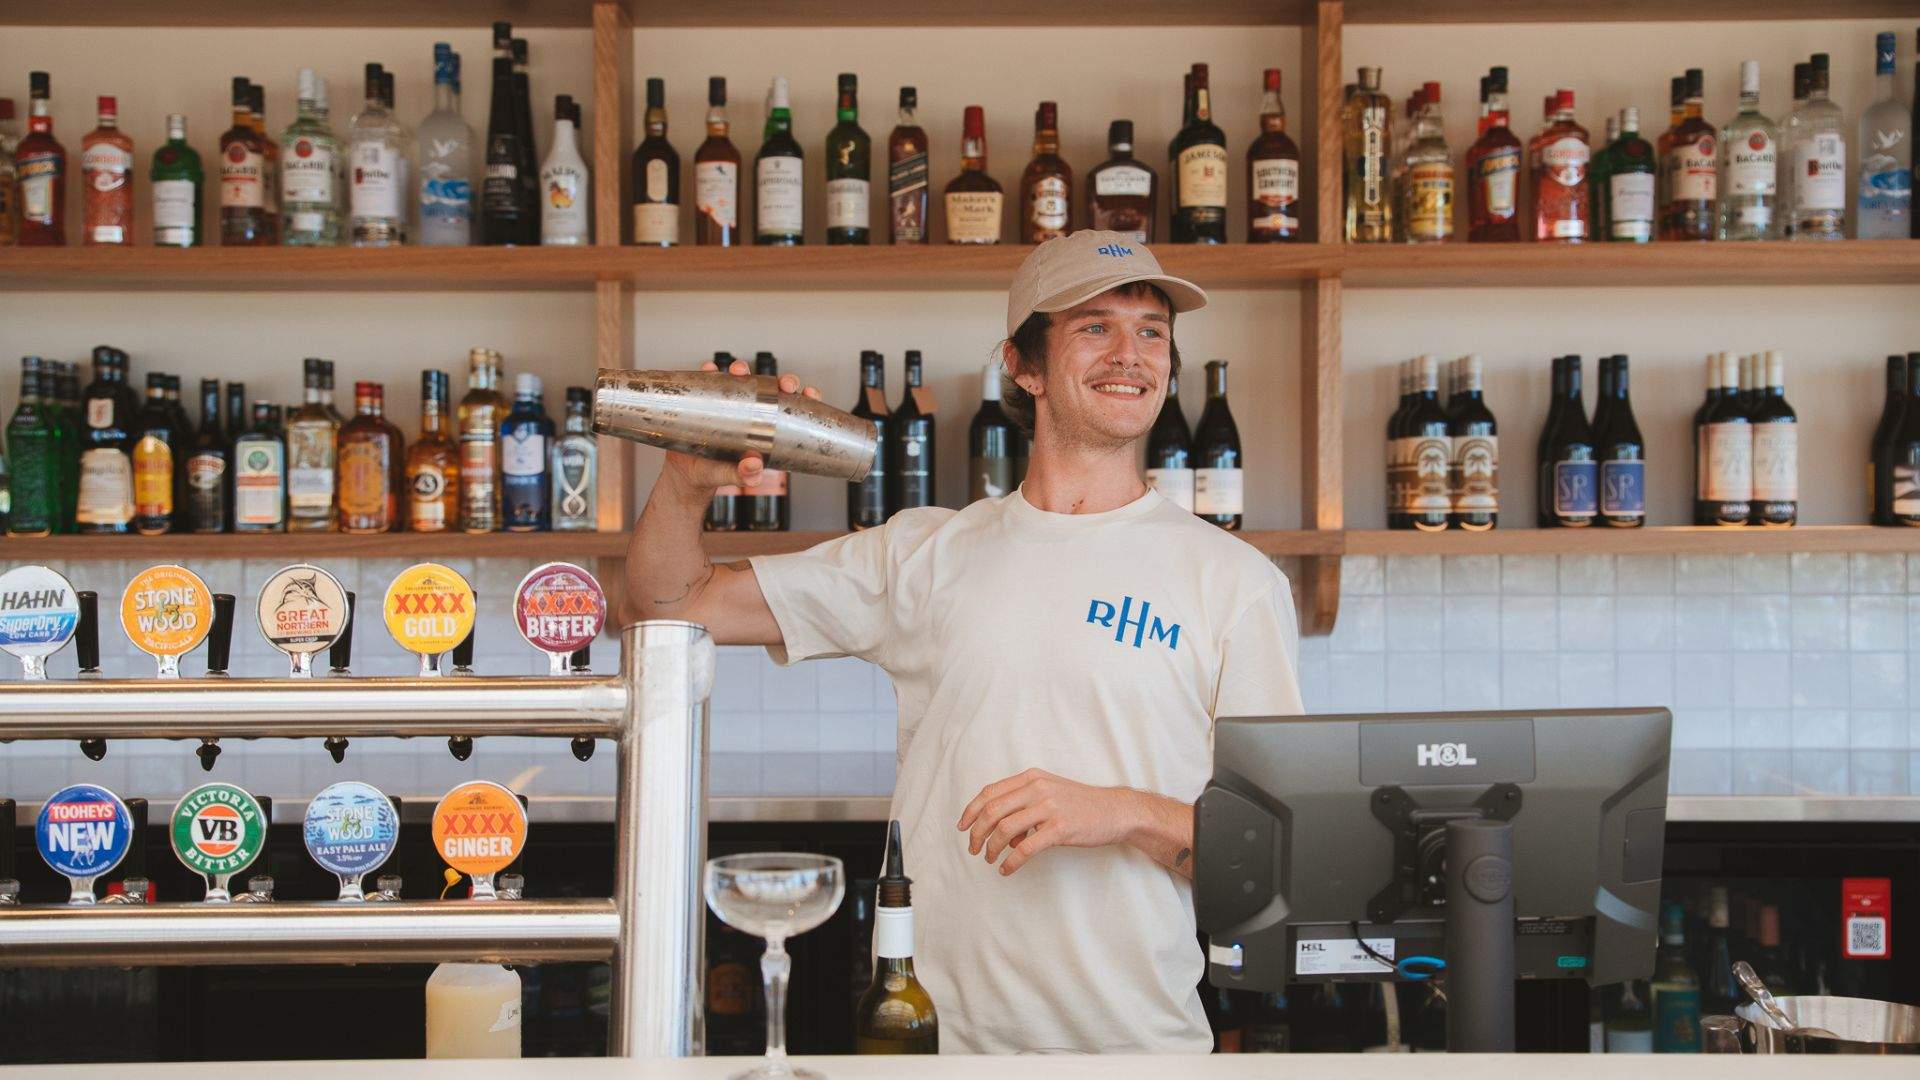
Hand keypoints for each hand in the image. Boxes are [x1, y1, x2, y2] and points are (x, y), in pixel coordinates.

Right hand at [661, 358, 822, 494]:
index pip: (791, 409)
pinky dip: (709, 371)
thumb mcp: (730, 476)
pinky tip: (709, 369)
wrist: (683, 474)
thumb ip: (743, 475)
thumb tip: (754, 465)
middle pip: (772, 390)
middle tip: (783, 385)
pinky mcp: (706, 400)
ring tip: (739, 372)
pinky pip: (709, 381)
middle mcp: (751, 413)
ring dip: (743, 369)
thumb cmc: (712, 474)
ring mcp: (729, 404)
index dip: (805, 398)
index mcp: (766, 431)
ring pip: (741, 379)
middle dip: (781, 381)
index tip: (810, 393)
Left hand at [956, 768, 1138, 875]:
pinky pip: (1025, 849)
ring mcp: (1049, 808)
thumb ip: (1023, 802)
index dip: (970, 811)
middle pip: (992, 811)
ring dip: (991, 849)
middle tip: (973, 849)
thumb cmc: (1080, 804)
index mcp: (1031, 778)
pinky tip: (1007, 869)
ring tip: (990, 859)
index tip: (962, 826)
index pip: (989, 792)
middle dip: (976, 833)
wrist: (1115, 810)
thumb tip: (999, 829)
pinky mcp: (1060, 829)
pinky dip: (1011, 862)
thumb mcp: (1050, 791)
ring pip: (1004, 830)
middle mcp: (1037, 789)